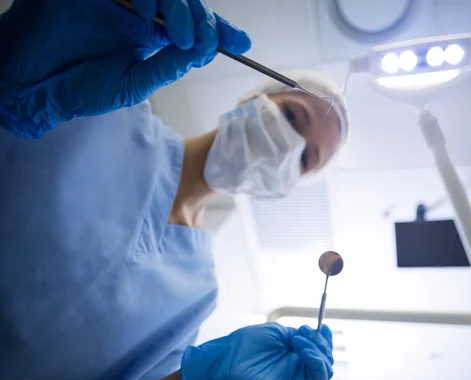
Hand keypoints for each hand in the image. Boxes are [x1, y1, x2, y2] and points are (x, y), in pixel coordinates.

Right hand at [0, 0, 250, 138]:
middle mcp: (139, 11)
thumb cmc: (80, 87)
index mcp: (151, 35)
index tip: (243, 44)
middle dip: (201, 19)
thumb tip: (204, 50)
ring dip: (179, 6)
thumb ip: (169, 64)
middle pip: (185, 1)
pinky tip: (149, 15)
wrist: (33, 85)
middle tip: (200, 41)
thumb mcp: (135, 83)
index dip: (220, 31)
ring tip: (178, 34)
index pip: (193, 25)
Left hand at [180, 323, 333, 379]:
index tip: (321, 326)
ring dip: (319, 350)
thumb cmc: (239, 350)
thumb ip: (292, 334)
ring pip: (324, 369)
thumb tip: (309, 333)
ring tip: (300, 340)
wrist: (222, 368)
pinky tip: (302, 349)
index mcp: (289, 353)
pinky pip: (318, 378)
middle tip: (307, 333)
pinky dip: (316, 361)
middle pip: (324, 358)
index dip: (323, 337)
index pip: (316, 347)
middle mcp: (295, 367)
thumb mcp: (271, 333)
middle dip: (322, 342)